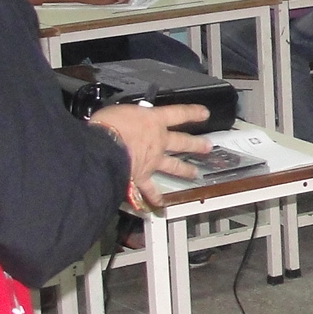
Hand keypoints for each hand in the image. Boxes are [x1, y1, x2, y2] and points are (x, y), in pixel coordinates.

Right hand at [90, 104, 213, 205]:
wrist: (105, 147)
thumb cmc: (110, 125)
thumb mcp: (120, 110)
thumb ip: (128, 115)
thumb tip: (121, 116)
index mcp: (153, 120)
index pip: (178, 114)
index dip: (193, 113)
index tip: (204, 114)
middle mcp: (158, 140)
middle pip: (182, 142)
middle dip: (196, 145)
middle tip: (207, 146)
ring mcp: (153, 160)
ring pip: (174, 165)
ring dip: (185, 170)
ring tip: (194, 173)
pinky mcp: (142, 176)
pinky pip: (151, 189)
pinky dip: (155, 197)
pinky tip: (160, 203)